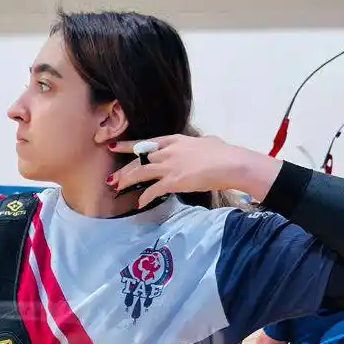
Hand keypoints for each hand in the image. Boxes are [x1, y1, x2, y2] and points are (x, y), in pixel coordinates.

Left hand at [110, 135, 280, 209]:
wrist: (231, 163)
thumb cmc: (224, 153)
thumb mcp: (206, 142)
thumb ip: (197, 145)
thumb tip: (202, 145)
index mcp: (175, 140)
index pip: (146, 142)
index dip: (128, 145)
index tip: (115, 146)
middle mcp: (168, 151)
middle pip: (139, 159)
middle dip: (124, 169)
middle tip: (113, 178)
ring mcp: (169, 166)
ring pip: (140, 172)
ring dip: (127, 181)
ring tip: (118, 188)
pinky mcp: (173, 181)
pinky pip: (152, 190)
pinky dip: (144, 197)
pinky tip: (140, 203)